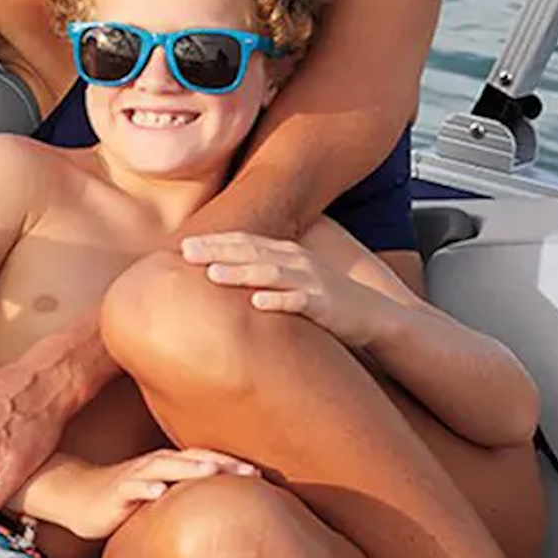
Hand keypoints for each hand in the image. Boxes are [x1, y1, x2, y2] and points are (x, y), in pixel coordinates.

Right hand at [52, 448, 257, 539]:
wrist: (71, 496)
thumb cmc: (118, 498)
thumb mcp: (154, 496)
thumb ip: (180, 498)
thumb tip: (214, 517)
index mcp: (165, 466)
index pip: (203, 460)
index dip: (231, 463)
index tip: (261, 474)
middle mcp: (152, 466)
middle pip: (191, 459)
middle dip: (221, 463)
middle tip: (251, 471)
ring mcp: (133, 478)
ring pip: (163, 467)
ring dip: (187, 468)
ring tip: (212, 471)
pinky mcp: (114, 493)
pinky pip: (130, 488)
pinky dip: (145, 487)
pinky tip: (158, 492)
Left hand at [182, 232, 393, 348]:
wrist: (375, 316)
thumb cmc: (325, 300)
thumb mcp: (291, 280)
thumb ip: (262, 274)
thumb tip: (221, 277)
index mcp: (286, 253)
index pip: (245, 242)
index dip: (214, 241)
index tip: (182, 244)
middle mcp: (297, 262)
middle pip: (251, 252)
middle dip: (217, 250)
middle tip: (185, 251)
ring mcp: (312, 282)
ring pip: (271, 274)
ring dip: (241, 272)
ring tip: (212, 274)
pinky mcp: (325, 305)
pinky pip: (299, 302)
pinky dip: (279, 301)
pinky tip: (258, 303)